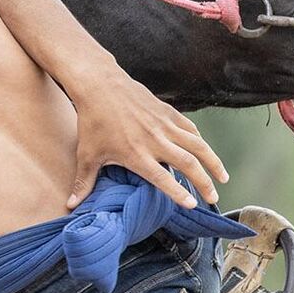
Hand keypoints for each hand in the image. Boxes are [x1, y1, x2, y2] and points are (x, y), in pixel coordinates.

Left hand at [66, 72, 227, 209]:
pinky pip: (190, 129)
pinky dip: (200, 141)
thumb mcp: (87, 155)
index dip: (178, 193)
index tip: (192, 205)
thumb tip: (70, 206)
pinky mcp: (168, 112)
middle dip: (204, 184)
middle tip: (213, 199)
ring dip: (213, 163)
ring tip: (223, 179)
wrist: (100, 85)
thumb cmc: (92, 122)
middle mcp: (155, 141)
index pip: (163, 179)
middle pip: (188, 165)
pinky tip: (206, 152)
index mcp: (136, 155)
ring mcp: (164, 125)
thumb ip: (84, 182)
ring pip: (197, 146)